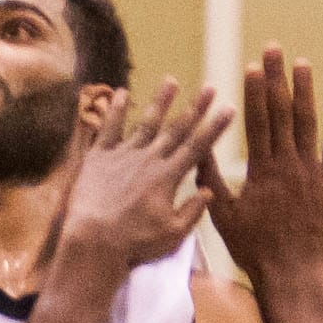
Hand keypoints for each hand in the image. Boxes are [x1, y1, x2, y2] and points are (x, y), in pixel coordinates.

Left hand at [61, 80, 233, 269]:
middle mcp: (148, 160)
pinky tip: (121, 92)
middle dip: (196, 108)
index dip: (215, 127)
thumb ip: (192, 211)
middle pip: (176, 129)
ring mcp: (122, 156)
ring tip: (171, 80)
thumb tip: (207, 190)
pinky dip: (115, 110)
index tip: (229, 109)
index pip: (198, 147)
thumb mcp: (173, 234)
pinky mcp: (98, 158)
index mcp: (168, 177)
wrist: (93, 240)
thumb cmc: (134, 242)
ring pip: (146, 123)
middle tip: (209, 87)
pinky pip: (108, 129)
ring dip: (160, 101)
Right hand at [198, 46, 322, 289]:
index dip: (255, 91)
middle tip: (274, 48)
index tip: (251, 65)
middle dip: (277, 78)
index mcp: (262, 171)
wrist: (293, 274)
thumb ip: (211, 180)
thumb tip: (199, 150)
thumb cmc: (253, 248)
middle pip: (282, 113)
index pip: (257, 121)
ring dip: (305, 92)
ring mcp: (313, 174)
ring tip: (302, 64)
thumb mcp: (222, 215)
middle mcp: (289, 166)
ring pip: (309, 124)